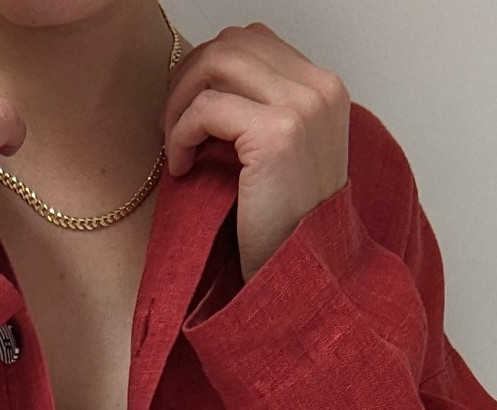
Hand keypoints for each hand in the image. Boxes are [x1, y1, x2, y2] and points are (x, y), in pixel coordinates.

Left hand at [161, 23, 350, 283]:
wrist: (304, 279)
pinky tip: (181, 168)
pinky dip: (181, 134)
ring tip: (175, 145)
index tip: (189, 111)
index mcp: (324, 90)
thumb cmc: (287, 230)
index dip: (210, 69)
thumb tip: (207, 82)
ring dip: (182, 101)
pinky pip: (206, 108)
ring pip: (217, 62)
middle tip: (172, 125)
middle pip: (233, 42)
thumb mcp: (285, 157)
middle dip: (191, 77)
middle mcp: (320, 89)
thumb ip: (263, 110)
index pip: (254, 41)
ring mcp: (302, 107)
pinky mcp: (276, 134)